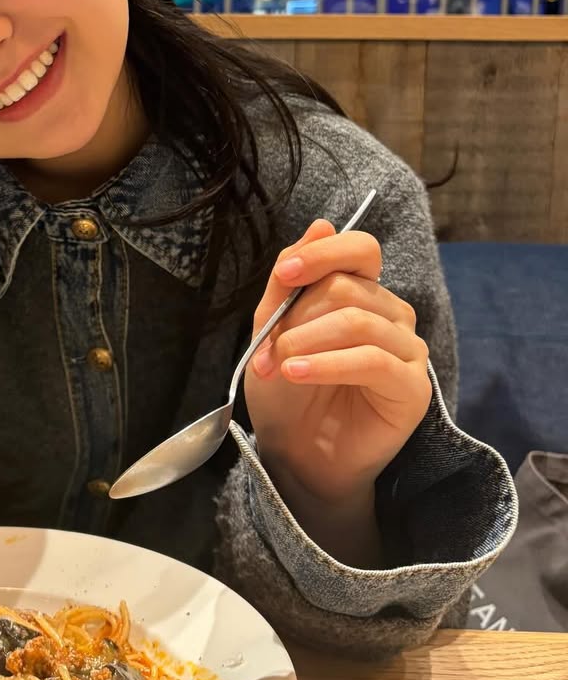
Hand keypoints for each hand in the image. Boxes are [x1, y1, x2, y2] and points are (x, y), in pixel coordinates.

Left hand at [242, 218, 432, 517]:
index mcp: (363, 292)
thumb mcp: (272, 330)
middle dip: (295, 316)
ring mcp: (408, 350)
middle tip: (266, 350)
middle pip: (348, 287)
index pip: (360, 249)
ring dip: (306, 340)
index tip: (286, 273)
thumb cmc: (287, 391)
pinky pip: (372, 360)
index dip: (323, 253)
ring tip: (277, 366)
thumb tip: (320, 224)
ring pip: (358, 320)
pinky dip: (328, 363)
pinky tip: (296, 373)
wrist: (297, 454)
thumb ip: (290, 282)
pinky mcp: (413, 387)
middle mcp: (392, 314)